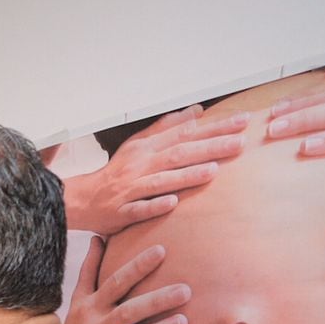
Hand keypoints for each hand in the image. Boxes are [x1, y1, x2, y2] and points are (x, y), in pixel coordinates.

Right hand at [61, 105, 247, 234]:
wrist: (82, 199)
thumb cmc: (116, 173)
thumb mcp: (139, 144)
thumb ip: (167, 127)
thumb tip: (196, 111)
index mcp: (146, 148)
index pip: (185, 134)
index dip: (214, 127)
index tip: (242, 121)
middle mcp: (140, 165)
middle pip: (178, 154)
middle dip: (209, 148)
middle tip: (239, 143)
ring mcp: (130, 189)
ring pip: (160, 180)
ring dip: (186, 175)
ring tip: (213, 171)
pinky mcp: (121, 212)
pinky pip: (139, 209)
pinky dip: (154, 206)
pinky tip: (172, 203)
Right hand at [66, 238, 192, 323]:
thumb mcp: (79, 297)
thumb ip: (90, 268)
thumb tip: (98, 238)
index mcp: (92, 305)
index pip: (116, 282)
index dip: (138, 267)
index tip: (162, 250)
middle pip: (129, 311)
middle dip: (157, 301)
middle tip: (186, 291)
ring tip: (184, 322)